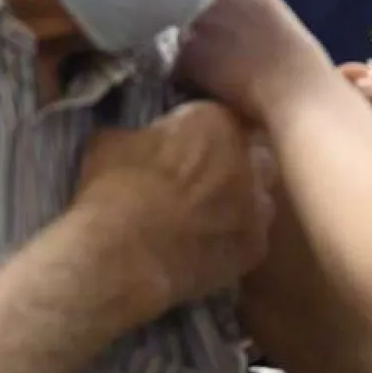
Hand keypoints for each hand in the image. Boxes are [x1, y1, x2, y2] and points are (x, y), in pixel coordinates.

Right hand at [73, 101, 273, 323]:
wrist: (122, 255)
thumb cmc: (113, 191)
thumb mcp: (112, 142)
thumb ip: (140, 134)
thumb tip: (138, 139)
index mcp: (213, 121)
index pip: (220, 117)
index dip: (203, 134)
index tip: (185, 147)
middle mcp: (246, 156)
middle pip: (252, 153)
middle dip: (233, 163)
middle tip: (203, 179)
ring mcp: (256, 202)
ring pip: (259, 195)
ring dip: (241, 200)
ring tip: (208, 215)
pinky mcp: (255, 245)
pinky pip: (253, 236)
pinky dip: (236, 239)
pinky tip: (211, 246)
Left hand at [176, 0, 336, 121]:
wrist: (297, 94)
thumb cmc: (308, 74)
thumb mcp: (292, 35)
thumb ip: (265, 26)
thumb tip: (247, 42)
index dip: (230, 24)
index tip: (239, 45)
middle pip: (202, 13)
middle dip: (208, 36)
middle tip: (223, 66)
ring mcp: (205, 22)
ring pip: (186, 40)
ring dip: (194, 59)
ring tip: (213, 83)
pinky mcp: (189, 52)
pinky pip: (176, 69)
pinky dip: (185, 84)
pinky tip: (206, 96)